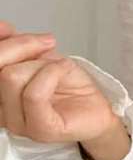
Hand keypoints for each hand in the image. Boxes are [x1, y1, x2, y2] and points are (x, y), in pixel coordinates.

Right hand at [0, 20, 118, 144]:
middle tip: (46, 44)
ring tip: (59, 67)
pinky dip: (51, 73)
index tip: (11, 30)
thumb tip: (2, 29)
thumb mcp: (38, 55)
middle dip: (22, 46)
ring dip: (42, 63)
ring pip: (11, 77)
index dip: (0, 41)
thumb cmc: (70, 86)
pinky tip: (63, 70)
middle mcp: (2, 111)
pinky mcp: (40, 130)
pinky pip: (34, 94)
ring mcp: (19, 124)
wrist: (96, 107)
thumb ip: (16, 45)